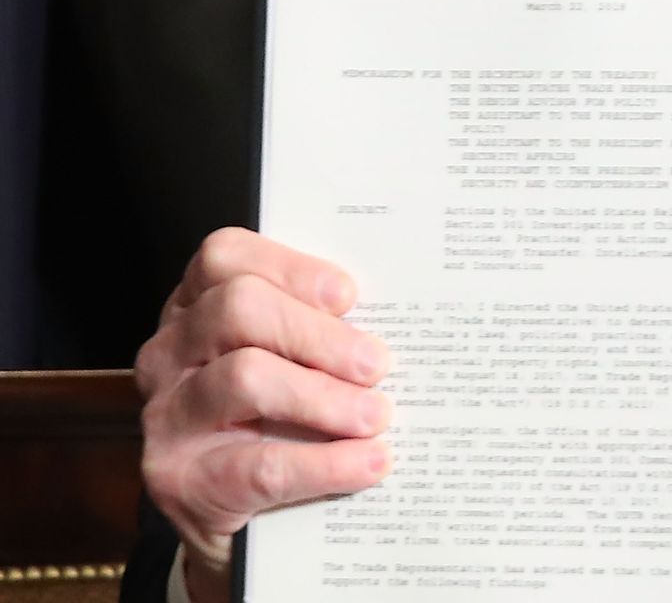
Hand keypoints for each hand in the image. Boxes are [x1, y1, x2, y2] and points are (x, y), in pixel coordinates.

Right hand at [135, 229, 393, 602]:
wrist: (237, 520)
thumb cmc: (276, 419)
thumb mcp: (290, 363)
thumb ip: (323, 331)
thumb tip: (399, 321)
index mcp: (196, 307)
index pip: (225, 257)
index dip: (291, 268)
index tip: (348, 295)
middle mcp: (170, 353)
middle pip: (239, 309)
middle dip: (319, 334)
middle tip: (376, 363)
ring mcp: (167, 415)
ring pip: (245, 378)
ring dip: (325, 396)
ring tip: (377, 416)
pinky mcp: (179, 479)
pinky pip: (259, 464)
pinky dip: (325, 463)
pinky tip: (370, 462)